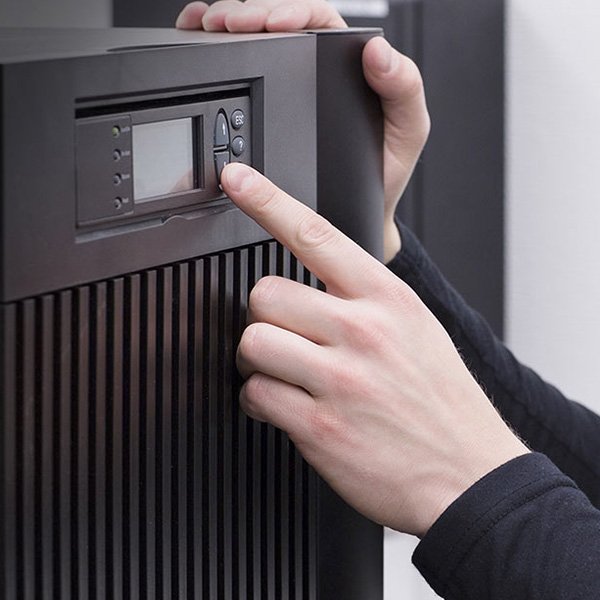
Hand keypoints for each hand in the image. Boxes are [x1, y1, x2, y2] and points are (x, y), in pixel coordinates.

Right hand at [177, 0, 430, 261]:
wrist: (362, 213)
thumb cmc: (384, 171)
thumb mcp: (407, 130)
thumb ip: (402, 88)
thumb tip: (378, 51)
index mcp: (349, 64)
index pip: (316, 21)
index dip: (290, 12)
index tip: (270, 23)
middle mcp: (318, 70)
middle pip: (276, 24)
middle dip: (245, 15)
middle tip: (223, 24)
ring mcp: (292, 90)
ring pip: (254, 42)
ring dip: (224, 28)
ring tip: (204, 27)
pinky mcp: (270, 111)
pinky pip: (243, 75)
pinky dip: (217, 53)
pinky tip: (200, 43)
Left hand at [221, 162, 528, 537]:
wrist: (470, 472)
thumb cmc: (442, 399)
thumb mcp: (417, 328)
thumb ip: (366, 298)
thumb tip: (313, 277)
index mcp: (387, 299)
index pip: (315, 234)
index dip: (267, 200)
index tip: (236, 179)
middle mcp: (362, 331)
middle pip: (265, 294)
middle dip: (264, 315)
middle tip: (281, 334)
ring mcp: (340, 380)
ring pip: (252, 342)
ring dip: (256, 359)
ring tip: (280, 372)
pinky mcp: (319, 427)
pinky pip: (255, 394)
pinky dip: (259, 400)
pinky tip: (282, 406)